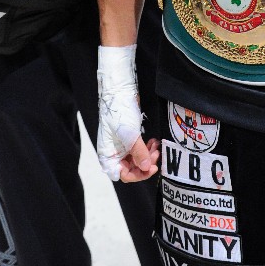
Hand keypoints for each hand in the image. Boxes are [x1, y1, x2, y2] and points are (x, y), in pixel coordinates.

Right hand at [97, 45, 158, 182]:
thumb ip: (138, 152)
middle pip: (132, 169)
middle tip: (156, 155)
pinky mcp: (128, 139)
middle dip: (146, 163)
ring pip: (137, 159)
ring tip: (156, 146)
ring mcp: (121, 146)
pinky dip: (147, 147)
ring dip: (148, 155)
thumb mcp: (129, 133)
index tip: (151, 168)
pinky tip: (153, 141)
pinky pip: (139, 149)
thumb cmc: (118, 112)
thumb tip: (147, 168)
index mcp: (108, 156)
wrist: (118, 91)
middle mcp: (113, 154)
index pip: (123, 175)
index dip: (138, 174)